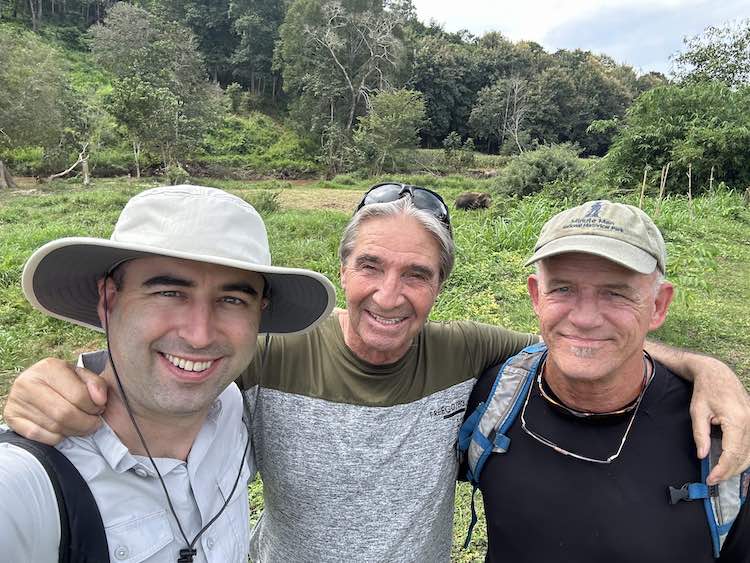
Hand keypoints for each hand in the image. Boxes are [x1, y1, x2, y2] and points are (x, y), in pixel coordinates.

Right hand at [3, 358, 107, 444]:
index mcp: (49, 367)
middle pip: (65, 414)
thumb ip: (96, 384)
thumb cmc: (64, 381)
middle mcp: (29, 382)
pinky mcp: (11, 416)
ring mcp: (17, 400)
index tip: (99, 409)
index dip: (94, 407)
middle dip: (86, 423)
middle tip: (94, 423)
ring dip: (74, 431)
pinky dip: (57, 437)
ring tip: (82, 426)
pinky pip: (39, 436)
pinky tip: (64, 430)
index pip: (79, 396)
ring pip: (54, 427)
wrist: (35, 384)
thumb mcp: (81, 375)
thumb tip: (100, 401)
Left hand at [690, 358, 749, 484]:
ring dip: (737, 467)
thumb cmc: (705, 391)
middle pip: (744, 457)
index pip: (732, 453)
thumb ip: (700, 435)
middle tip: (714, 480)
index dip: (722, 469)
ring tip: (721, 474)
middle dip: (729, 471)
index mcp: (736, 420)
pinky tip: (732, 463)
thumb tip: (703, 455)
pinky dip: (744, 457)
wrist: (717, 374)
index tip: (711, 478)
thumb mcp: (697, 412)